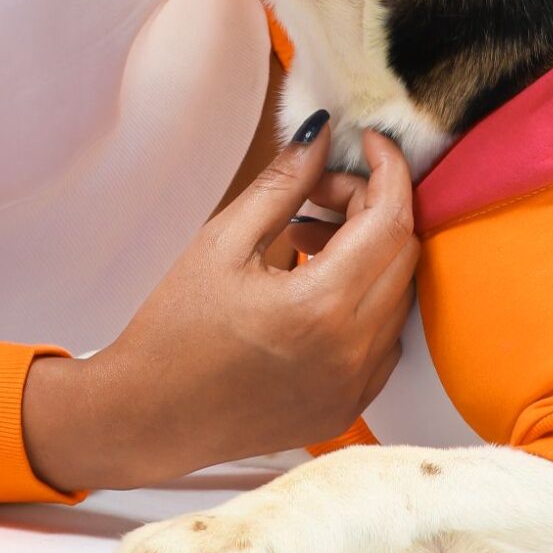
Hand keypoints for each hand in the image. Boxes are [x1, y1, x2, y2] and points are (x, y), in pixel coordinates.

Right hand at [20, 119, 417, 494]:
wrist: (149, 417)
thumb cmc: (175, 330)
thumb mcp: (223, 242)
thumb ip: (282, 184)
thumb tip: (323, 135)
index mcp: (320, 307)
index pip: (390, 219)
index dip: (387, 169)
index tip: (367, 142)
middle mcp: (351, 353)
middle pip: (403, 253)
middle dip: (371, 206)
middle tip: (318, 192)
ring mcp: (355, 387)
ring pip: (399, 295)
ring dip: (370, 253)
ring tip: (309, 237)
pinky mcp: (348, 407)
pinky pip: (385, 338)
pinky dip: (367, 299)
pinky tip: (318, 286)